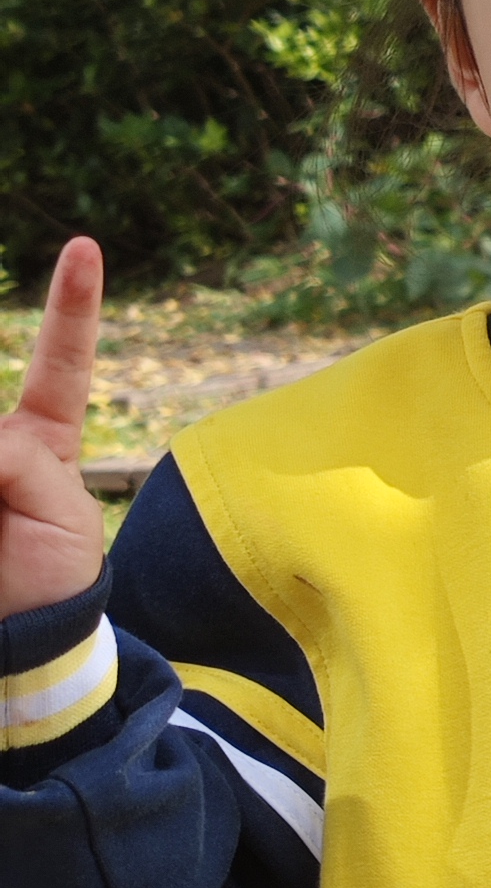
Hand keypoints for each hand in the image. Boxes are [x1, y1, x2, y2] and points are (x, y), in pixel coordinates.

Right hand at [0, 240, 108, 625]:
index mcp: (43, 439)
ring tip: (1, 532)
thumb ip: (21, 464)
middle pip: (0, 424)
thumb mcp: (63, 520)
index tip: (85, 247)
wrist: (19, 640)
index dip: (73, 305)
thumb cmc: (52, 577)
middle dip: (7, 457)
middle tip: (11, 510)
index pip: (61, 361)